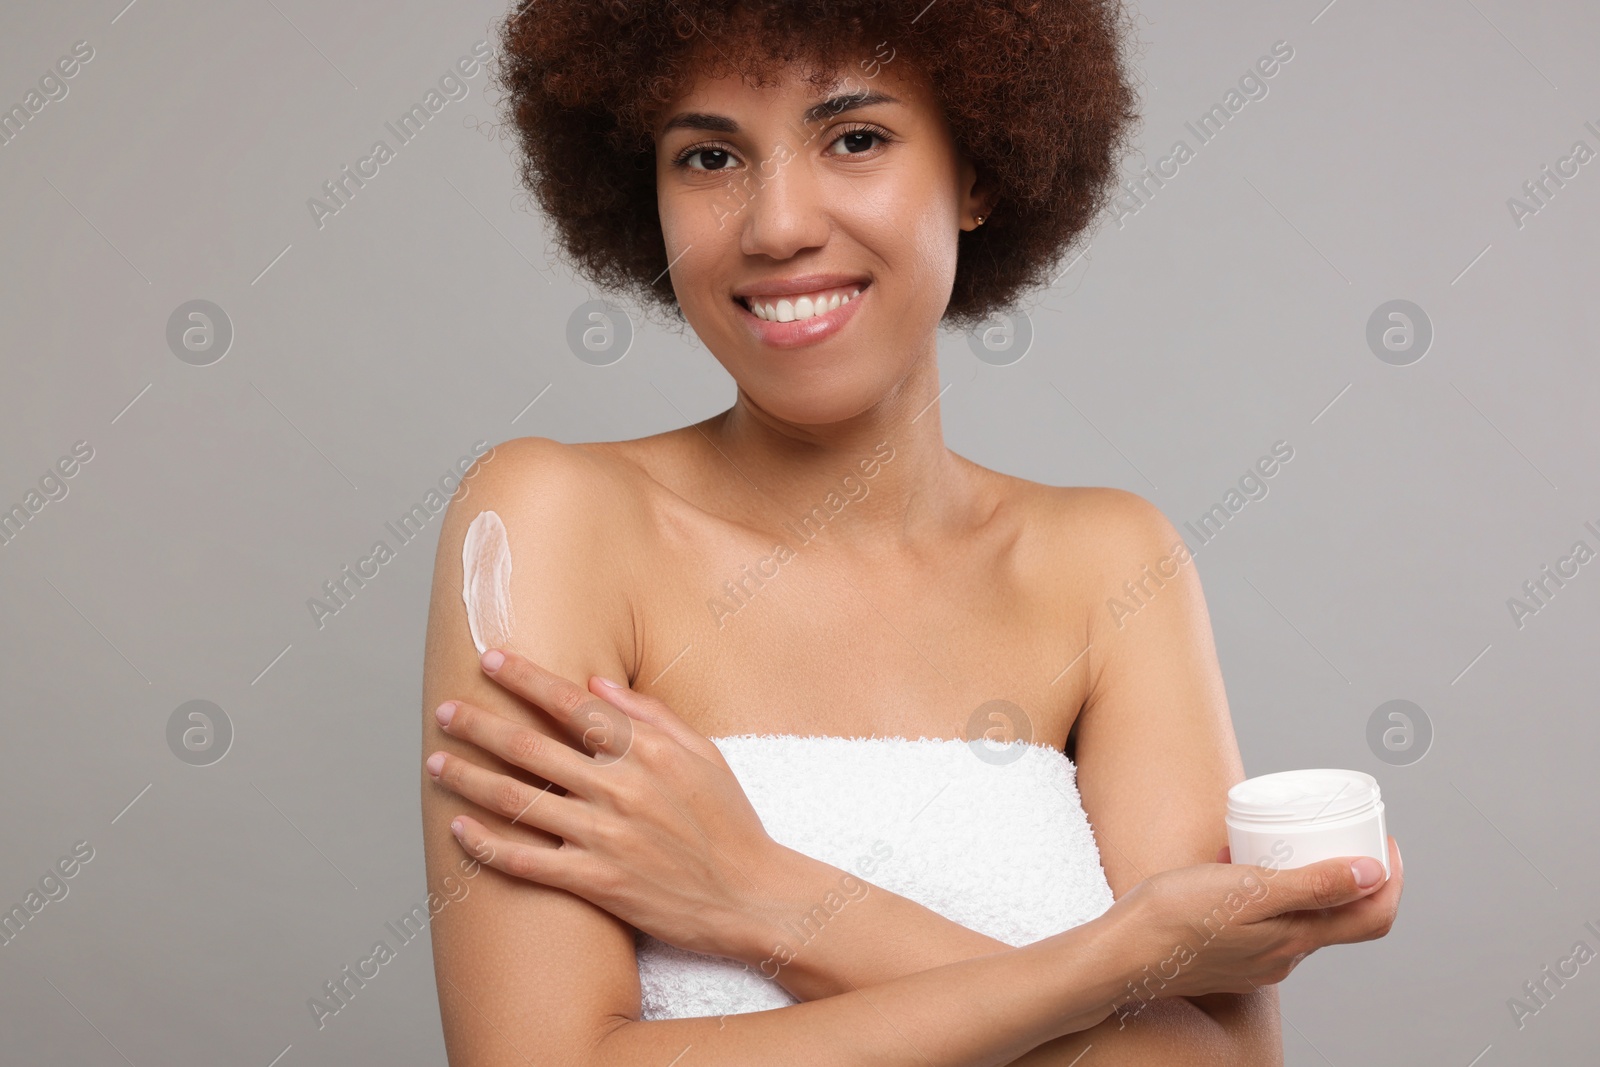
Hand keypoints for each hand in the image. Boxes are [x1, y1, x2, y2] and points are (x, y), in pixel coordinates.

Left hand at [425, 648, 789, 961]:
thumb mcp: (704, 753)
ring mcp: (605, 837)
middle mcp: (621, 787)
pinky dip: (487, 845)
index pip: (571, 702)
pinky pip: (526, 862)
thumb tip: (596, 682)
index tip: (490, 659)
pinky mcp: (596, 883)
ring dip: (469, 778)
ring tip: (437, 763)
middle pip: (530, 746)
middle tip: (445, 711)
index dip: (524, 678)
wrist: (753, 898)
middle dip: (479, 724)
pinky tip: (460, 828)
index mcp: (647, 750)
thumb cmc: (730, 824)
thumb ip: (650, 714)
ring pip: (517, 801)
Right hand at [1106, 836, 1403, 1005]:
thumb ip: (1313, 886)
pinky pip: (1266, 922)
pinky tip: (1234, 866)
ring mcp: (1258, 961)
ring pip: (1299, 917)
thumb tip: (1374, 874)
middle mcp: (1285, 956)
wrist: (1124, 952)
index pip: (1373, 917)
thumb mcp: (1249, 889)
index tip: (1384, 842)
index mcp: (1296, 939)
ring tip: (1275, 841)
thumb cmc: (1178, 917)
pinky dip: (1266, 893)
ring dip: (1301, 880)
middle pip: (1340, 915)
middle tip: (1335, 833)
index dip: (1391, 879)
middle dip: (1348, 873)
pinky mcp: (1232, 958)